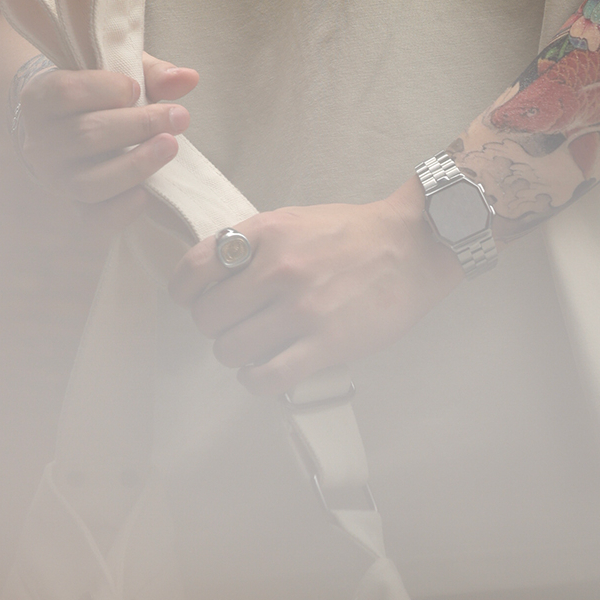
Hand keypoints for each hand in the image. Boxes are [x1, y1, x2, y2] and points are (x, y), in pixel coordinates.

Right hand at [16, 51, 198, 237]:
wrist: (67, 126)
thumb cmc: (98, 92)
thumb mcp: (120, 73)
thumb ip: (152, 73)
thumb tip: (188, 78)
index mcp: (40, 99)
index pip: (66, 92)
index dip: (107, 89)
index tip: (137, 89)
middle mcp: (39, 143)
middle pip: (86, 136)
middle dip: (139, 125)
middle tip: (179, 117)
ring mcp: (54, 179)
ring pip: (89, 182)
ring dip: (135, 165)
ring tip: (170, 147)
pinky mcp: (73, 207)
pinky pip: (93, 221)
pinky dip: (121, 211)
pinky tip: (147, 194)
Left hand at [169, 174, 463, 393]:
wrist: (414, 245)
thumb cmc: (355, 233)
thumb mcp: (294, 219)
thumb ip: (253, 243)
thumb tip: (212, 274)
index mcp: (266, 234)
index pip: (194, 268)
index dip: (185, 290)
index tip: (191, 299)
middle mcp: (278, 270)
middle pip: (208, 317)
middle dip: (216, 324)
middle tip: (236, 323)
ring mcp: (302, 310)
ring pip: (231, 350)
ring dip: (236, 354)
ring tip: (254, 347)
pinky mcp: (326, 344)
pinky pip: (267, 377)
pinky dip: (256, 380)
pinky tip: (265, 370)